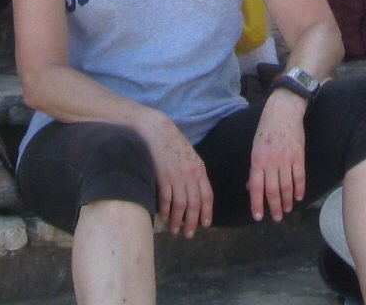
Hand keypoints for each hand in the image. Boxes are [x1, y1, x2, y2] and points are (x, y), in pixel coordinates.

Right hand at [142, 115, 214, 236]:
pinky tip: (165, 217)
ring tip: (176, 231)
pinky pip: (166, 198)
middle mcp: (190, 174)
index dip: (207, 211)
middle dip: (193, 221)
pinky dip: (166, 210)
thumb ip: (195, 174)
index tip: (206, 224)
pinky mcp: (162, 177)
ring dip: (178, 220)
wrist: (158, 131)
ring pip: (180, 204)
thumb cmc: (174, 144)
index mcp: (199, 169)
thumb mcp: (190, 157)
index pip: (207, 195)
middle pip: (194, 203)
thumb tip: (197, 194)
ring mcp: (176, 176)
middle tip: (190, 234)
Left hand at [248, 95, 308, 221]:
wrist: (283, 111)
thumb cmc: (266, 130)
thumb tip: (251, 188)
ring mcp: (286, 159)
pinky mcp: (298, 155)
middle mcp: (271, 161)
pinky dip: (299, 189)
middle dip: (275, 207)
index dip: (257, 204)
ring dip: (287, 201)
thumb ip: (255, 169)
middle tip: (277, 218)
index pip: (256, 187)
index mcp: (257, 160)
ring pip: (287, 186)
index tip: (258, 217)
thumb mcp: (256, 148)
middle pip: (272, 191)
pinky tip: (299, 197)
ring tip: (287, 210)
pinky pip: (299, 177)